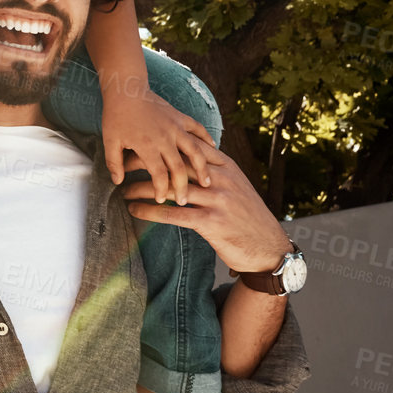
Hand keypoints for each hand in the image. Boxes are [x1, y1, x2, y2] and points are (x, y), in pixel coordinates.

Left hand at [101, 85, 216, 203]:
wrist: (126, 88)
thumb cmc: (116, 115)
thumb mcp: (110, 140)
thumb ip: (114, 163)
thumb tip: (118, 182)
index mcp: (147, 146)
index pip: (158, 174)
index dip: (160, 189)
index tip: (160, 200)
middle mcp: (165, 138)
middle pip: (179, 168)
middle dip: (182, 187)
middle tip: (182, 200)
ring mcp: (176, 127)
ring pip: (195, 151)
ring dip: (202, 168)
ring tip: (207, 182)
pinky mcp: (181, 117)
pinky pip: (198, 129)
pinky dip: (207, 139)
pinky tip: (214, 149)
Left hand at [123, 148, 291, 274]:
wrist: (269, 249)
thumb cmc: (247, 216)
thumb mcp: (236, 186)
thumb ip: (214, 171)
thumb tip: (187, 157)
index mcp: (226, 167)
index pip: (188, 148)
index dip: (161, 145)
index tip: (139, 143)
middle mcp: (221, 179)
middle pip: (176, 163)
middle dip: (147, 162)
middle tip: (123, 163)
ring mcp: (218, 200)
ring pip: (171, 187)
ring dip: (142, 188)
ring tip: (123, 190)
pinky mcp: (212, 222)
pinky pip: (174, 213)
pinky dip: (150, 210)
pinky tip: (134, 210)